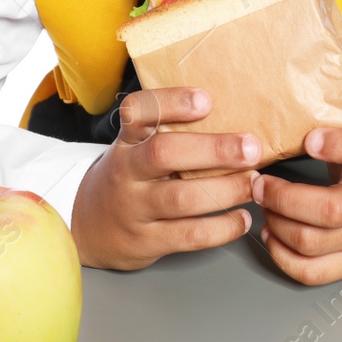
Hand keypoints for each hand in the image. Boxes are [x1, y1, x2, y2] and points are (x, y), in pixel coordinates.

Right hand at [70, 87, 260, 269]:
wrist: (88, 226)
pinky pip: (188, 235)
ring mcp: (134, 207)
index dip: (171, 103)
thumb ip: (170, 133)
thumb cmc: (129, 178)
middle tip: (251, 147)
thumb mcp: (136, 148)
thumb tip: (234, 116)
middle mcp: (127, 171)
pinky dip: (221, 228)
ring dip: (226, 190)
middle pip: (164, 153)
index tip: (205, 100)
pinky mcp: (146, 240)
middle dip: (213, 149)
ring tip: (253, 183)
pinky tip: (242, 218)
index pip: (138, 112)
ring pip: (181, 198)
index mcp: (128, 140)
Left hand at [251, 127, 341, 285]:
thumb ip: (331, 131)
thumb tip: (280, 124)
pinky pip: (312, 272)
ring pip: (312, 242)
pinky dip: (282, 254)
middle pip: (329, 210)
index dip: (339, 145)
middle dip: (282, 198)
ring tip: (265, 207)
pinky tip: (273, 234)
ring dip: (276, 224)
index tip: (310, 139)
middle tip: (260, 185)